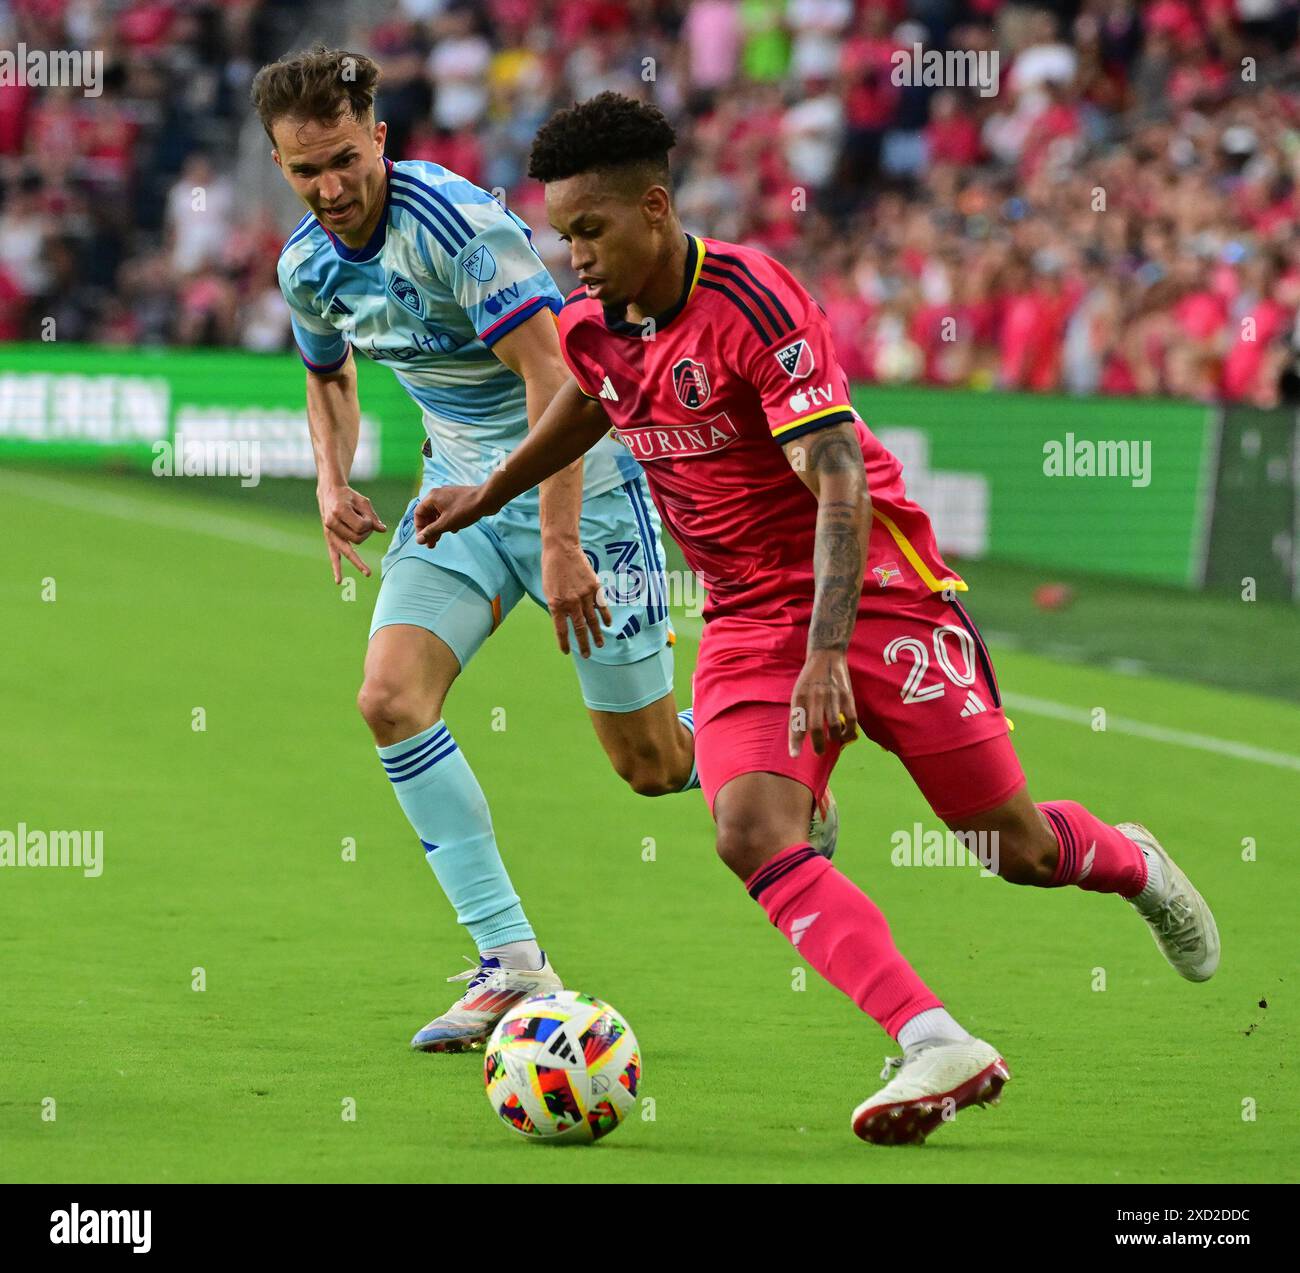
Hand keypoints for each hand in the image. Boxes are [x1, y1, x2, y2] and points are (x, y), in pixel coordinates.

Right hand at [318, 485, 385, 583]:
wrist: (330, 493)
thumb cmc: (349, 496)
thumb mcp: (363, 502)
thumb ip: (373, 517)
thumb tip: (383, 530)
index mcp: (340, 511)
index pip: (361, 526)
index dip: (370, 524)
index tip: (370, 517)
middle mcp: (332, 523)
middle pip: (357, 539)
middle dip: (367, 535)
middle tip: (369, 525)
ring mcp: (329, 532)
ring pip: (348, 551)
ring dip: (359, 557)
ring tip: (368, 573)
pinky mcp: (329, 539)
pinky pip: (333, 556)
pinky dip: (336, 568)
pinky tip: (339, 581)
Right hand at [414, 485, 488, 546]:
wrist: (487, 499)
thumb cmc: (465, 510)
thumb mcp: (446, 523)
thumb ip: (431, 532)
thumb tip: (418, 540)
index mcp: (432, 497)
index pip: (418, 513)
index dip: (419, 528)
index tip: (423, 539)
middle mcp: (438, 495)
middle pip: (428, 514)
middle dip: (429, 530)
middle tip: (431, 544)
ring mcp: (449, 496)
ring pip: (438, 514)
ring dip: (438, 527)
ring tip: (440, 539)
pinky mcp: (458, 500)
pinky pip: (448, 512)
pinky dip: (448, 521)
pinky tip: (454, 530)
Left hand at [543, 542, 610, 657]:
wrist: (562, 549)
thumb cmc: (552, 570)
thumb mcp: (548, 591)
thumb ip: (557, 607)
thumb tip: (565, 621)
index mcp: (556, 604)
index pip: (561, 630)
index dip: (563, 643)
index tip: (566, 652)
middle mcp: (571, 603)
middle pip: (579, 629)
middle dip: (583, 644)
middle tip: (586, 655)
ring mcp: (584, 595)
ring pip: (592, 620)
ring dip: (596, 634)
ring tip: (600, 645)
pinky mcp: (594, 588)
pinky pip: (601, 606)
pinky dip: (605, 616)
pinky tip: (607, 625)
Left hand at [788, 649, 858, 756]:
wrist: (826, 655)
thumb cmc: (809, 678)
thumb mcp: (798, 692)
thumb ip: (799, 711)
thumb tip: (798, 735)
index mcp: (800, 697)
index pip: (796, 723)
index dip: (795, 741)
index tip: (794, 755)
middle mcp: (815, 697)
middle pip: (816, 727)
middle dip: (817, 744)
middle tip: (818, 752)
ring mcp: (833, 697)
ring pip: (834, 726)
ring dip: (833, 738)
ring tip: (831, 741)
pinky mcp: (847, 696)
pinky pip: (851, 719)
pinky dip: (848, 731)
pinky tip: (845, 734)